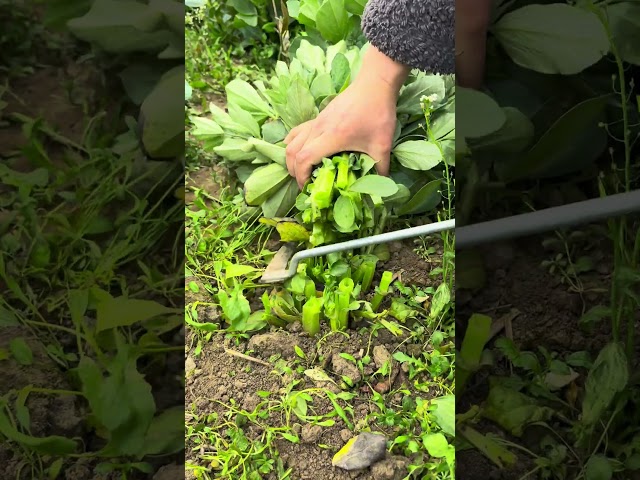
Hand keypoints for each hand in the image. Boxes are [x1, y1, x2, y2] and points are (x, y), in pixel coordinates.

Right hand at [284, 46, 409, 188]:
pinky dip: (293, 144)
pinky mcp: (318, 116)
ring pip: (291, 141)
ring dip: (291, 158)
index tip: (308, 188)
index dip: (302, 176)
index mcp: (332, 137)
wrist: (374, 84)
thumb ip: (380, 167)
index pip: (304, 158)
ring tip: (300, 170)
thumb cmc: (378, 114)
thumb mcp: (382, 145)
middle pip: (292, 152)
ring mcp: (316, 121)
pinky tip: (299, 151)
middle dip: (294, 171)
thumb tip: (380, 185)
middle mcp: (318, 129)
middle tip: (305, 184)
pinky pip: (297, 132)